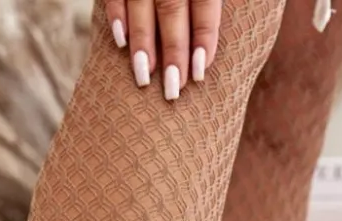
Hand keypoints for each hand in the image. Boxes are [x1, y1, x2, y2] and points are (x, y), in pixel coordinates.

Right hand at [105, 0, 222, 99]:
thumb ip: (209, 4)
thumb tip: (225, 38)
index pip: (204, 3)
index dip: (204, 36)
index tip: (201, 71)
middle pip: (173, 8)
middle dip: (173, 50)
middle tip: (173, 90)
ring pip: (142, 3)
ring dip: (143, 42)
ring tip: (145, 78)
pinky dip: (116, 14)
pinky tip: (121, 43)